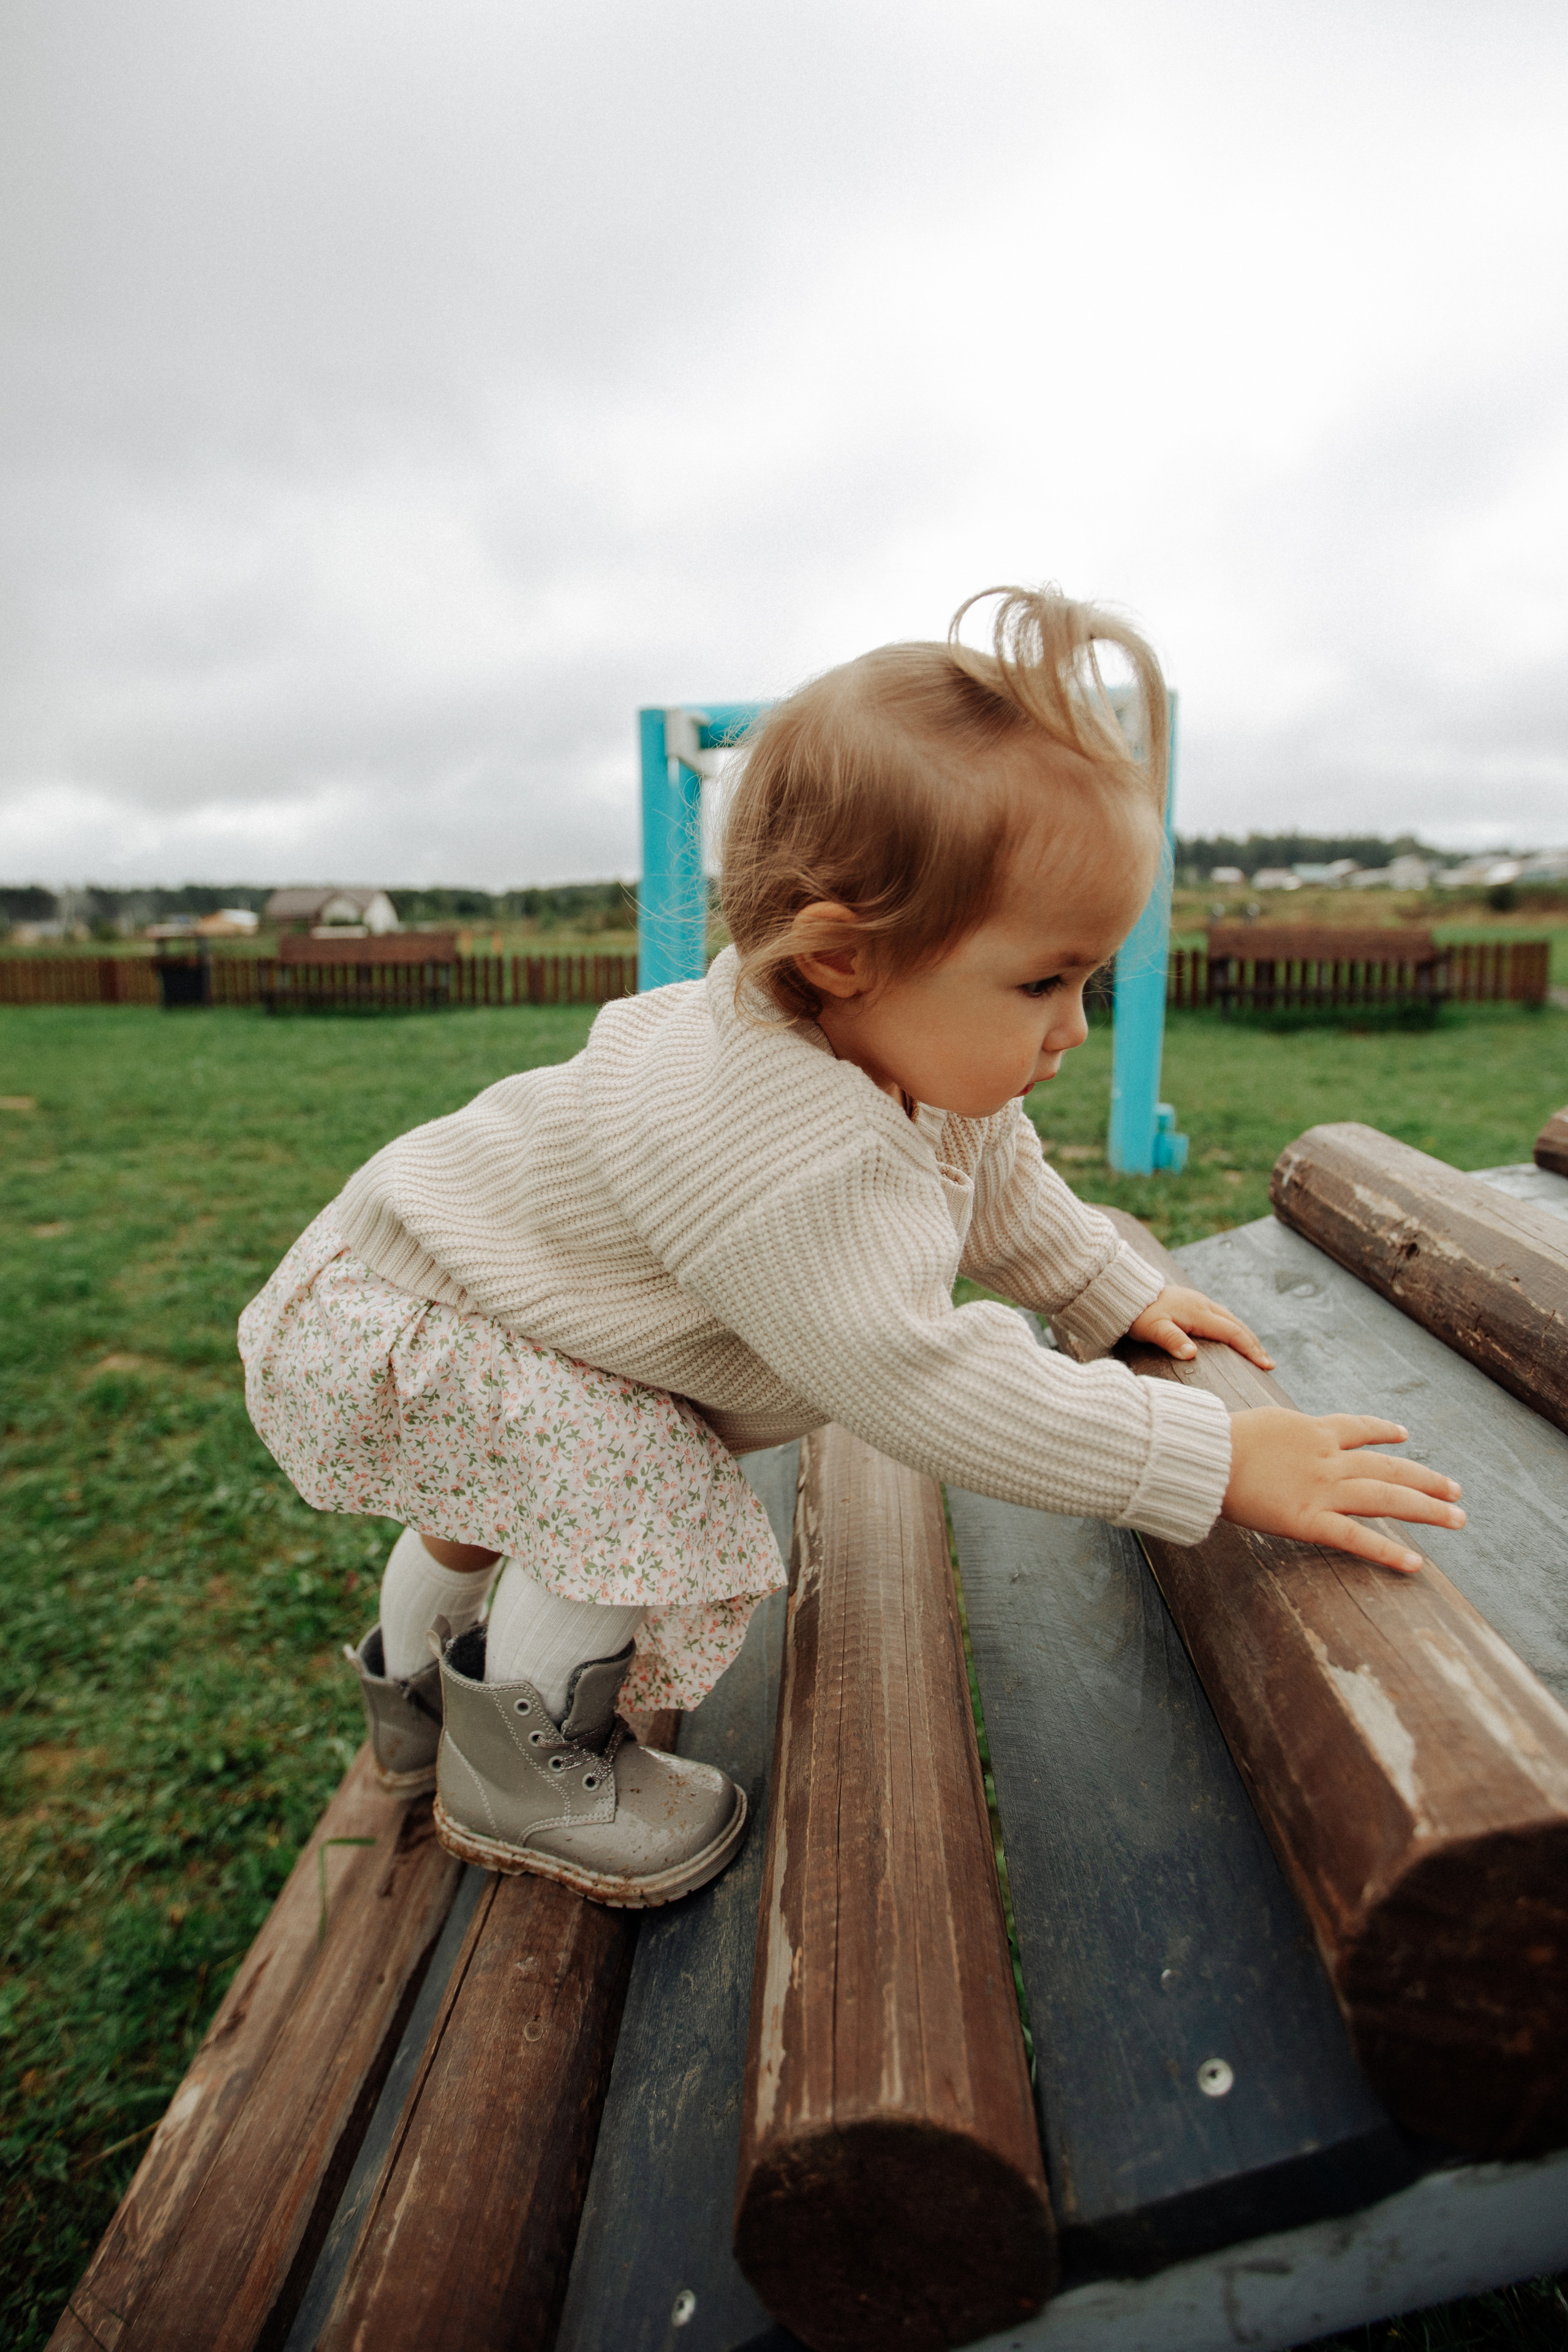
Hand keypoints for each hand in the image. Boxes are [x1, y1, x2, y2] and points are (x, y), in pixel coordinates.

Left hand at [1129, 1285, 1274, 1370]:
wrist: (1127, 1291)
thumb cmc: (1138, 1313)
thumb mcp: (1152, 1329)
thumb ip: (1171, 1340)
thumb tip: (1191, 1354)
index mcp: (1198, 1313)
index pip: (1232, 1333)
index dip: (1251, 1349)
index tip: (1266, 1365)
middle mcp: (1203, 1305)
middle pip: (1237, 1325)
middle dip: (1254, 1344)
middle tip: (1269, 1363)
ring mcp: (1199, 1302)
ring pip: (1230, 1319)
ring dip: (1246, 1335)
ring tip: (1257, 1352)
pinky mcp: (1192, 1302)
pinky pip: (1220, 1316)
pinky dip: (1233, 1328)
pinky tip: (1232, 1336)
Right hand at [1222, 1408, 1464, 1572]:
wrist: (1206, 1453)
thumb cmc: (1218, 1438)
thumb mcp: (1259, 1424)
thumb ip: (1279, 1435)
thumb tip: (1272, 1440)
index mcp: (1314, 1431)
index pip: (1358, 1428)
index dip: (1384, 1431)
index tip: (1404, 1435)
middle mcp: (1328, 1459)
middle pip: (1388, 1467)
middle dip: (1425, 1480)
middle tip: (1456, 1491)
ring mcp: (1322, 1489)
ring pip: (1386, 1497)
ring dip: (1427, 1509)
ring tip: (1458, 1518)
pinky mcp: (1308, 1519)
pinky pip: (1356, 1537)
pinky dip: (1387, 1551)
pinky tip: (1415, 1564)